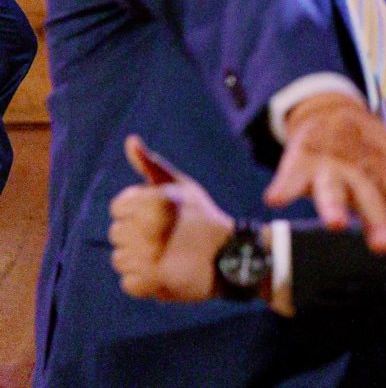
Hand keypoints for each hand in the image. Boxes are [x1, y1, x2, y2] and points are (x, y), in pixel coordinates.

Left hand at [109, 135, 231, 301]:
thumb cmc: (202, 217)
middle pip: (116, 234)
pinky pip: (129, 283)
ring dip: (139, 260)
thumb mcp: (182, 186)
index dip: (134, 212)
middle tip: (165, 237)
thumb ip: (151, 165)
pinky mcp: (151, 282)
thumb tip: (130, 140)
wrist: (231, 256)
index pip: (118, 207)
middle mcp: (149, 227)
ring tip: (166, 255)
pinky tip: (165, 271)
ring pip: (120, 259)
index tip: (158, 217)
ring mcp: (148, 257)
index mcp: (155, 200)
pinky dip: (144, 282)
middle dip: (136, 236)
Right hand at [265, 92, 385, 253]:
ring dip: (333, 204)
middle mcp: (362, 172)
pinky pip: (290, 176)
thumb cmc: (375, 149)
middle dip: (377, 220)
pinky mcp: (302, 161)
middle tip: (383, 245)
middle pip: (371, 198)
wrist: (333, 114)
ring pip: (332, 188)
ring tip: (334, 222)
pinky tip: (275, 198)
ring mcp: (332, 167)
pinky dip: (283, 185)